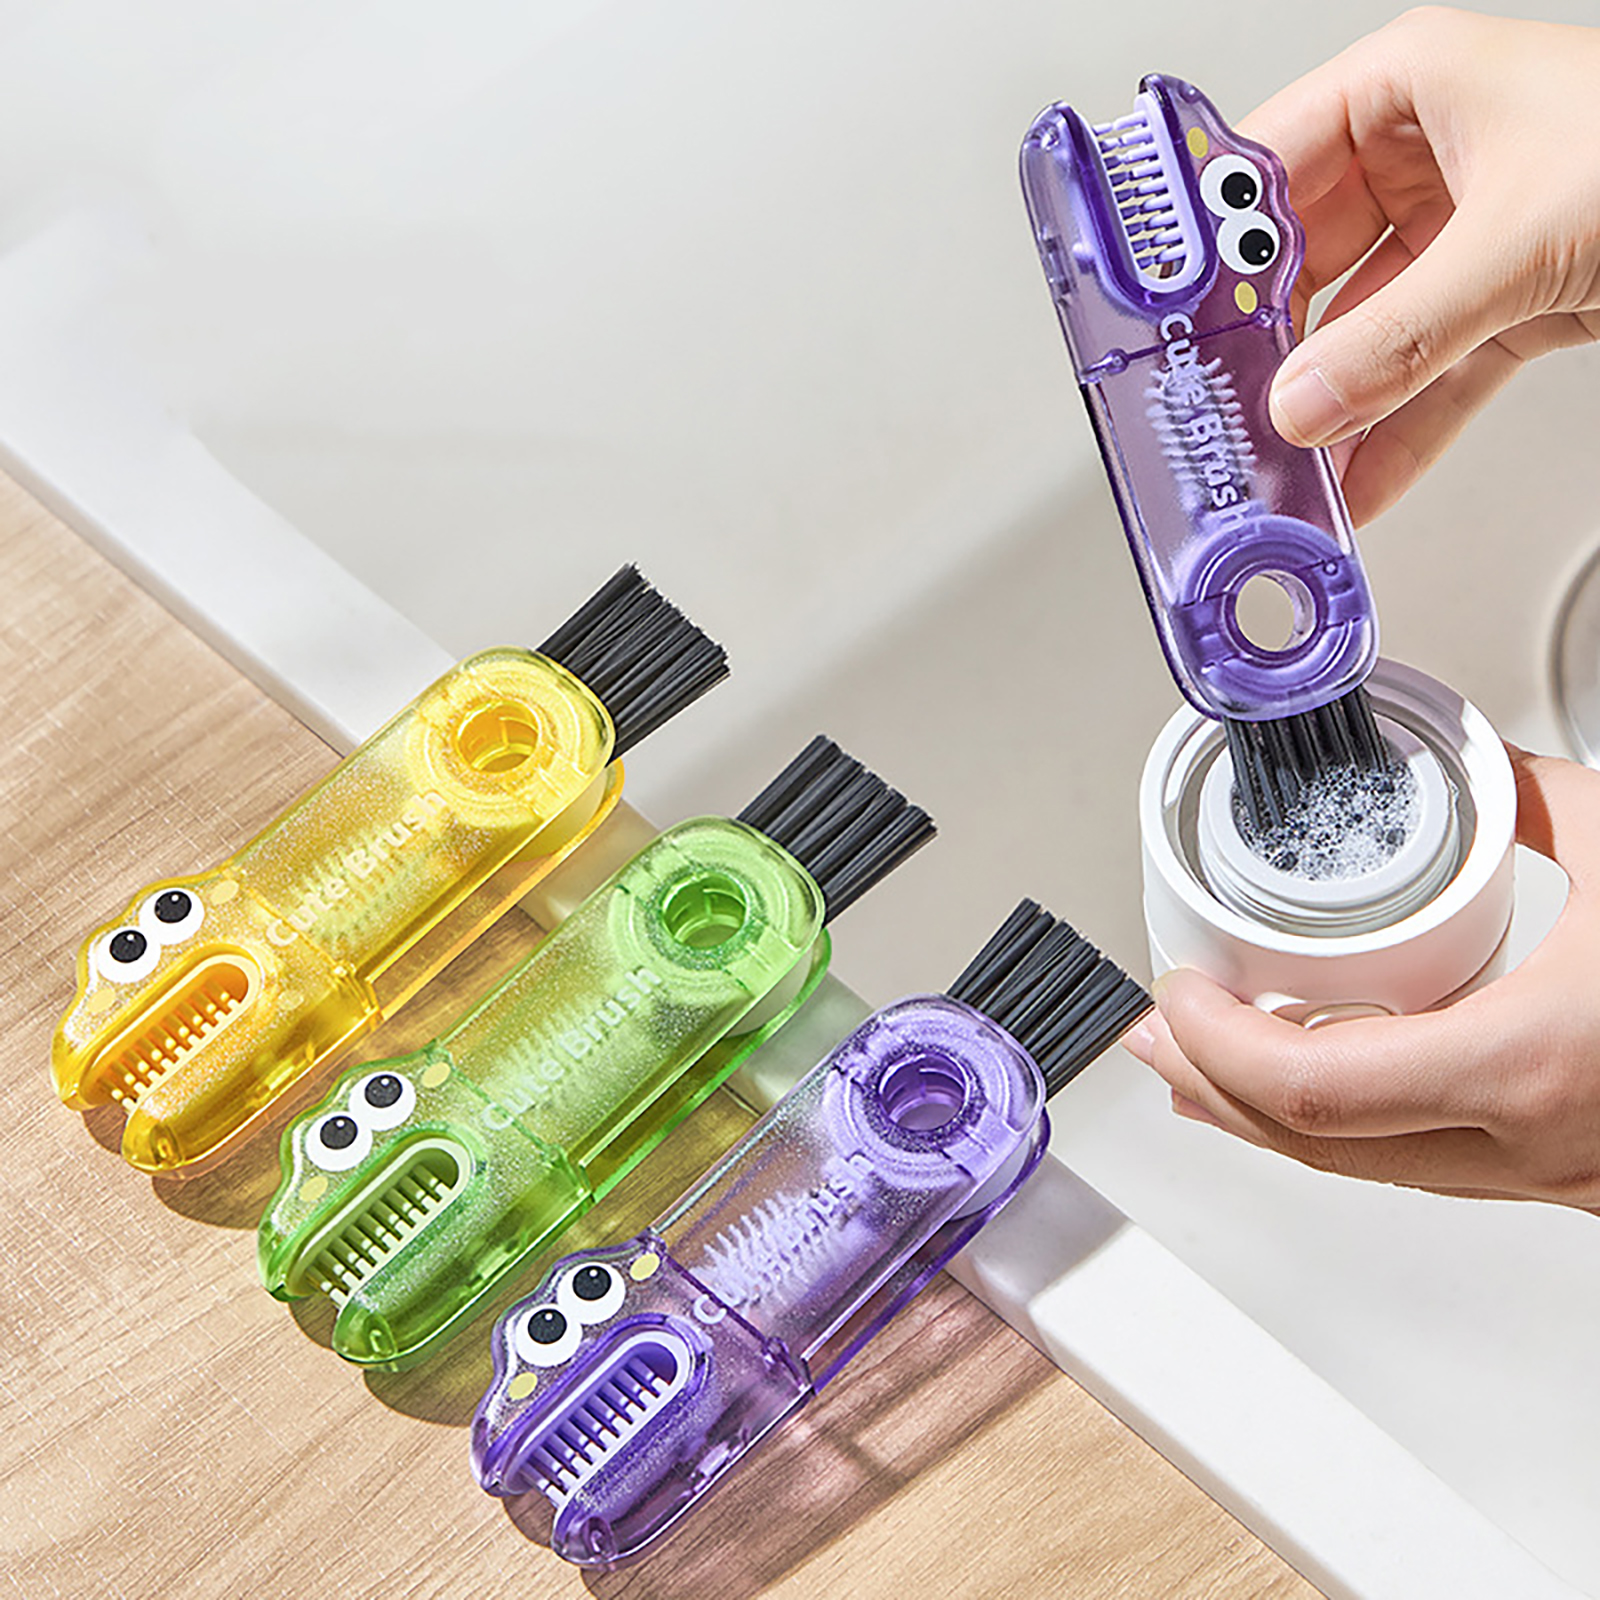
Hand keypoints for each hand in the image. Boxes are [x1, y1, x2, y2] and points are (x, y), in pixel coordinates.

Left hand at [1121, 748, 1599, 1209]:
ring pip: (1369, 1167)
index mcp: (1524, 1066)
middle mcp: (1527, 1145)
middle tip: (1154, 1033)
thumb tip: (1480, 769)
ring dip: (1271, 1113)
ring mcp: (1552, 1176)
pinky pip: (1428, 1163)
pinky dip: (1351, 1127)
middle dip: (1211, 1082)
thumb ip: (1544, 804)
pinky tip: (1321, 1092)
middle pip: (1314, 1141)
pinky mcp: (1573, 1177)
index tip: (1177, 991)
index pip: (1312, 1087)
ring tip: (1204, 1062)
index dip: (1216, 1044)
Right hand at [1241, 8, 1599, 524]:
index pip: (1265, 165)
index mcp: (1410, 91)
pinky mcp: (1503, 302)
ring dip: (1330, 405)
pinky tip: (1356, 476)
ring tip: (1284, 461)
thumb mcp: (1525, 237)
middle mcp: (1426, 159)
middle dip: (1269, 347)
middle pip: (1305, 265)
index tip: (1171, 313)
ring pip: (1363, 331)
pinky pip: (1424, 373)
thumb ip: (1403, 333)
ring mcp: (1462, 236)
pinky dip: (1393, 430)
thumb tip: (1307, 402)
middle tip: (1223, 405)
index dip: (1211, 242)